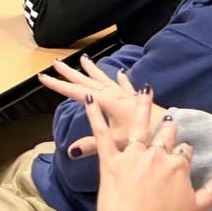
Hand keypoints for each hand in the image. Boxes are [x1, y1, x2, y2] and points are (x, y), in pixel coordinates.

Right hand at [40, 60, 166, 156]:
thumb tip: (69, 150)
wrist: (168, 129)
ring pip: (104, 79)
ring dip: (93, 71)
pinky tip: (120, 72)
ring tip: (84, 59)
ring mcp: (125, 96)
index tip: (43, 77)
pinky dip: (121, 79)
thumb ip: (91, 146)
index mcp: (106, 102)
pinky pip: (124, 85)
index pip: (76, 92)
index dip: (58, 86)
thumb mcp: (114, 143)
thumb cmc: (143, 137)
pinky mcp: (136, 99)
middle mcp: (114, 95)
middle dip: (71, 73)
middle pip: (87, 82)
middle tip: (56, 63)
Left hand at [88, 88, 211, 210]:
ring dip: (142, 107)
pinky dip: (94, 115)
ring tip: (143, 92)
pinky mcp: (110, 161)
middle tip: (167, 118)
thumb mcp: (200, 209)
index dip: (183, 156)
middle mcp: (157, 155)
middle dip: (167, 127)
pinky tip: (89, 99)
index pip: (184, 152)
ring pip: (139, 125)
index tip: (182, 158)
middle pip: (165, 135)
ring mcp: (132, 155)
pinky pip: (101, 133)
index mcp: (178, 166)